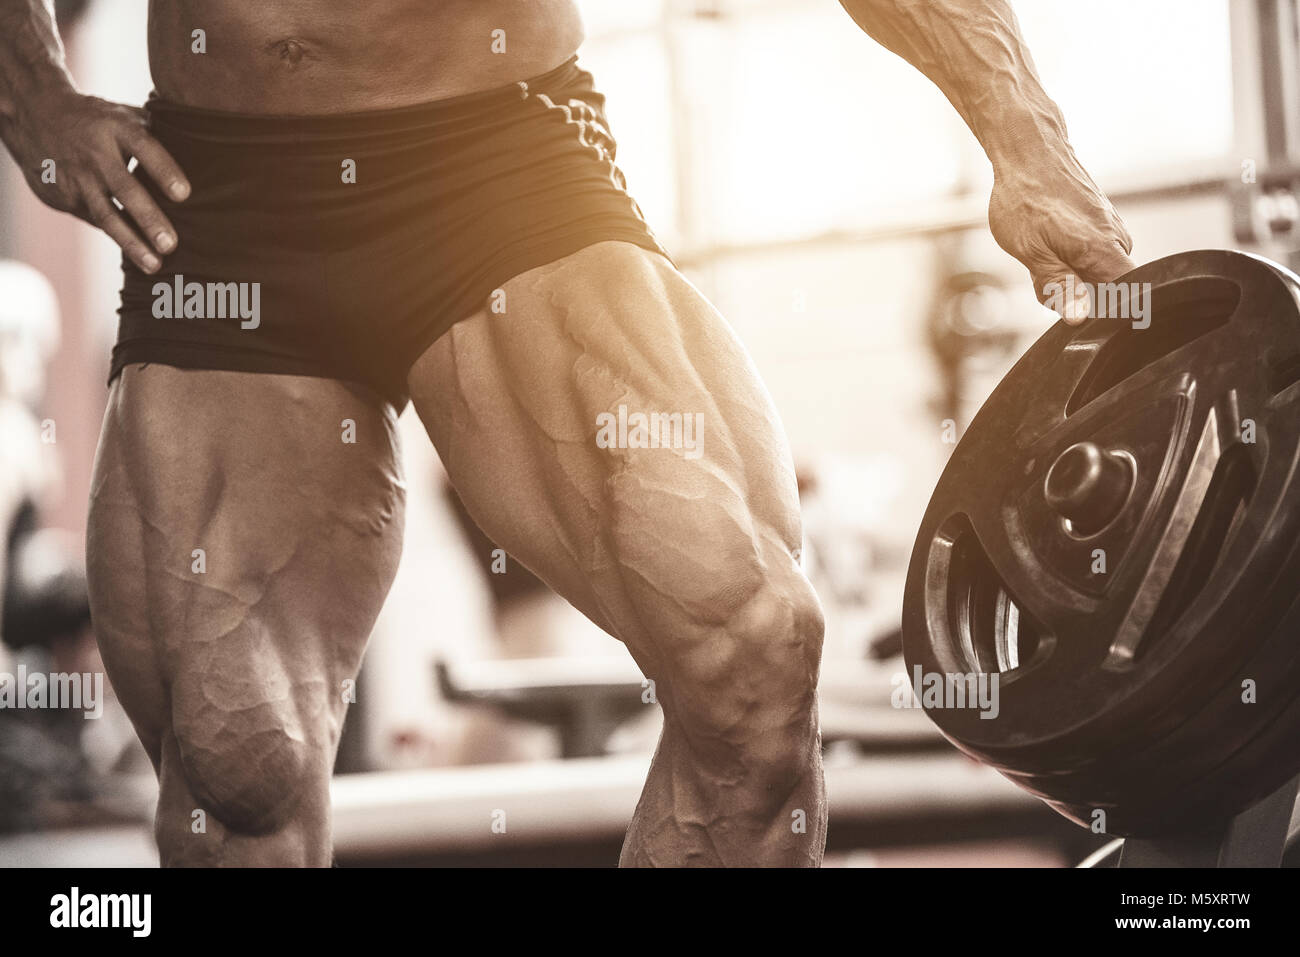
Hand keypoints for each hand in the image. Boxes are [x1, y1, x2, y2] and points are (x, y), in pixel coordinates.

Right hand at [4, 89, 189, 273]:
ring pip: (106, 215)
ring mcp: (77, 176)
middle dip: (148, 219)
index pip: (144, 148)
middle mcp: (96, 153)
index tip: (184, 195)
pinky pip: (94, 220)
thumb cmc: (101, 121)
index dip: (164, 171)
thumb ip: (161, 134)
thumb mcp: (126, 116)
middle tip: (171, 244)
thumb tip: (210, 156)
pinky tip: (138, 253)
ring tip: (155, 264)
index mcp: (117, 128)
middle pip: (125, 189)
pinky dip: (118, 236)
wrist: (36, 114)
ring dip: (131, 243)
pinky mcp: (62, 195)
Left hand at [988, 150, 1134, 324]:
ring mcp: (1112, 232)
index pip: (1127, 300)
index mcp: (1104, 252)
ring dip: (1066, 275)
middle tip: (1043, 273)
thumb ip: (1058, 286)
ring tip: (1042, 251)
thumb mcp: (1031, 251)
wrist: (1030, 153)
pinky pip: (1091, 257)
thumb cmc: (1025, 198)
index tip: (1076, 309)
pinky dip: (1067, 259)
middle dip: (1073, 294)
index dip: (1105, 314)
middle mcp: (1117, 242)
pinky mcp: (1103, 225)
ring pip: (1094, 274)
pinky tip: (1049, 243)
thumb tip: (1079, 317)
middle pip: (1105, 291)